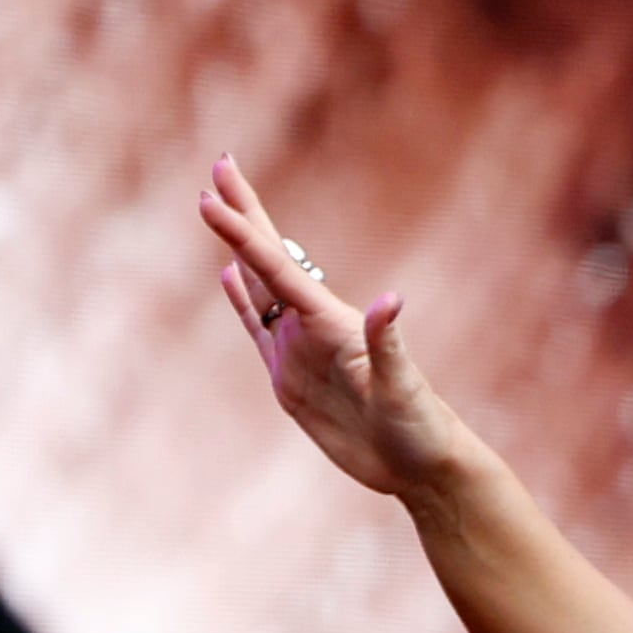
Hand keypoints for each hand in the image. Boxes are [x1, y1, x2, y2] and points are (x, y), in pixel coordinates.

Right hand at [197, 155, 475, 499]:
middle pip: (267, 259)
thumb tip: (390, 299)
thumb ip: (388, 344)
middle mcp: (313, 327)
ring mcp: (299, 350)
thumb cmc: (421, 428)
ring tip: (218, 207)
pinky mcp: (290, 379)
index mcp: (333, 323)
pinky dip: (241, 300)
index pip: (277, 266)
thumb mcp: (404, 388)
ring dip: (238, 248)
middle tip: (222, 164)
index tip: (212, 193)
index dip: (243, 230)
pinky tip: (228, 276)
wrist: (421, 468)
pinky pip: (258, 330)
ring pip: (258, 287)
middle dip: (244, 213)